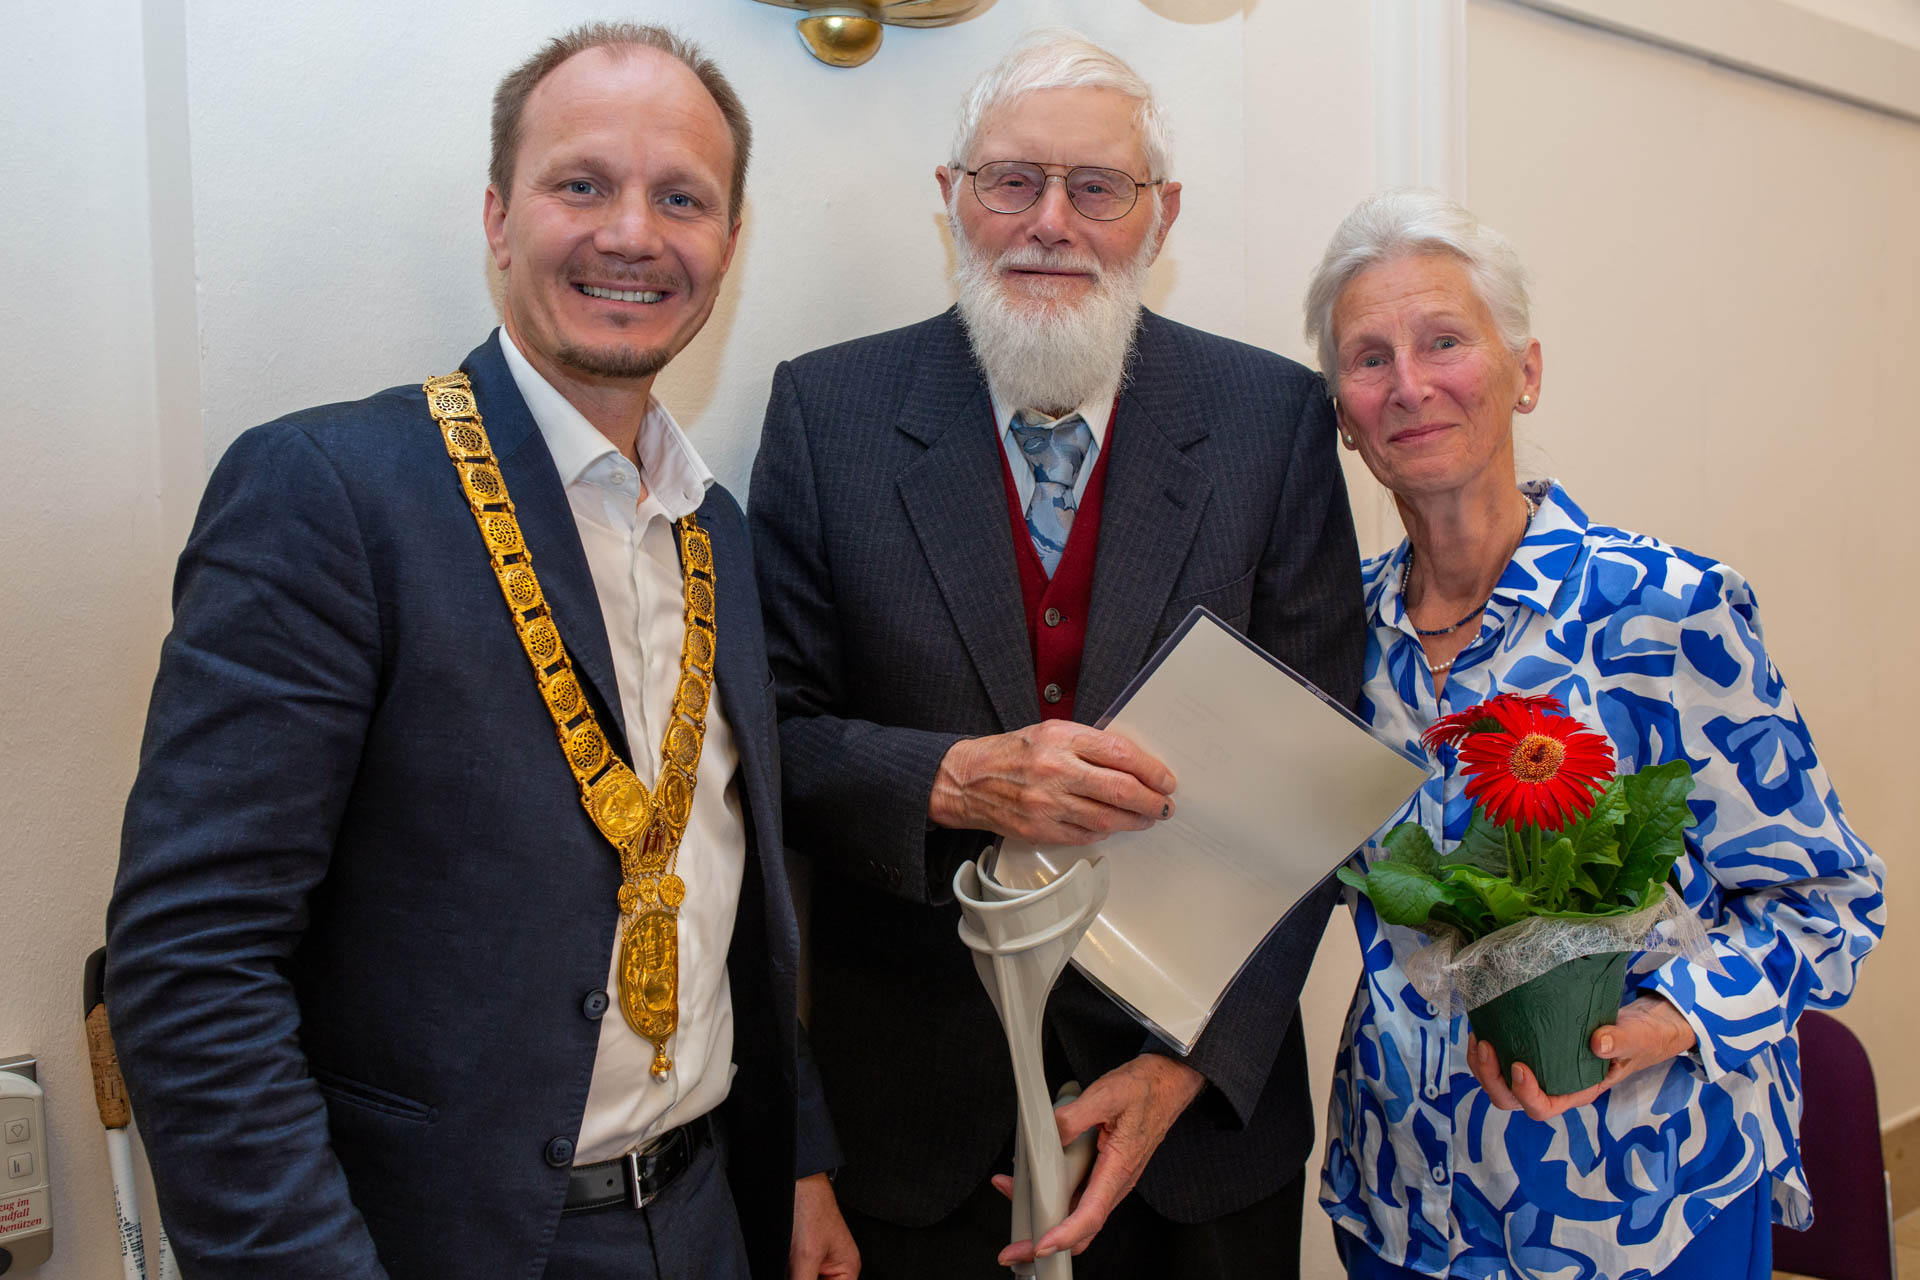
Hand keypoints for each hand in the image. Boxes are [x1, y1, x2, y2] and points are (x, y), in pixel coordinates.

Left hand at [790, 1172, 859, 1278]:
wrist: (797, 1182)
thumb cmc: (811, 1208)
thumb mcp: (806, 1256)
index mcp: (848, 1269)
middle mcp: (836, 1268)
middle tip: (794, 1272)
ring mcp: (817, 1263)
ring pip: (806, 1279)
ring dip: (797, 1275)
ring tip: (791, 1266)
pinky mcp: (802, 1258)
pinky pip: (799, 1274)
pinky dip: (792, 1273)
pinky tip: (786, 1268)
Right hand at [929, 721, 1175, 845]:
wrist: (967, 780)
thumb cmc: (1013, 752)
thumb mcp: (1050, 731)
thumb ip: (1088, 744)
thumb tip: (1133, 764)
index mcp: (1061, 738)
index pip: (1120, 754)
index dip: (1151, 769)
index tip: (1166, 779)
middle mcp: (1055, 769)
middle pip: (1120, 790)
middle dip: (1151, 801)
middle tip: (1165, 805)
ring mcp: (1047, 803)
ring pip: (1107, 818)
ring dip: (1135, 821)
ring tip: (1147, 818)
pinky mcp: (1039, 829)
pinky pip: (1085, 835)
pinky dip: (1105, 831)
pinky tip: (1112, 825)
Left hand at [991, 1054, 1204, 1265]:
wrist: (1166, 1084)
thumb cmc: (1144, 1090)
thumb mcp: (1107, 1094)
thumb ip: (1074, 1116)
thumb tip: (1049, 1134)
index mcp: (1119, 1168)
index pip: (1091, 1214)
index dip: (1064, 1235)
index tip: (1041, 1245)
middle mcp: (1115, 1182)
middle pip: (1079, 1227)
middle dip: (1044, 1243)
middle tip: (1013, 1250)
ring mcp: (1109, 1180)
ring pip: (1075, 1213)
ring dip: (1043, 1218)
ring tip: (1011, 1200)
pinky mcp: (1103, 1173)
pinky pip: (1076, 1195)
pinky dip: (1051, 1196)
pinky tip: (1030, 1182)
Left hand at [1466, 995, 1696, 1121]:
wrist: (1639, 1025)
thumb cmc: (1639, 1038)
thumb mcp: (1637, 1039)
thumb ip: (1621, 1041)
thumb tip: (1598, 1042)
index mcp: (1576, 1092)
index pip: (1542, 1108)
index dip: (1525, 1094)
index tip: (1521, 1066)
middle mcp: (1553, 1086)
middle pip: (1510, 1099)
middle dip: (1490, 1078)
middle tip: (1486, 1044)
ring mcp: (1540, 1069)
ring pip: (1499, 1081)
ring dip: (1482, 1063)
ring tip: (1478, 1034)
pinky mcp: (1532, 1049)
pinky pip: (1501, 1057)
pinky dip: (1488, 1045)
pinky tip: (1484, 1021)